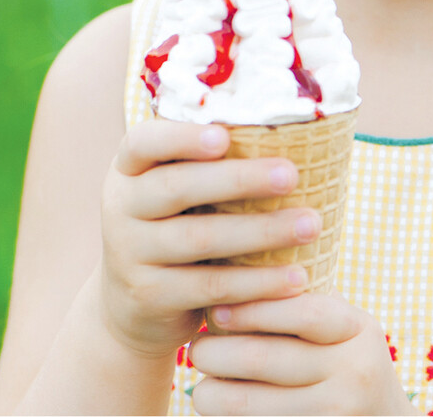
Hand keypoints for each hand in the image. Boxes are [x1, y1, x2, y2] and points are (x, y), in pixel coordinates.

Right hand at [98, 118, 321, 358]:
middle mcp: (121, 206)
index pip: (143, 141)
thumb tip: (293, 127)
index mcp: (129, 168)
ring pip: (199, 238)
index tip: (224, 136)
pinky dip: (256, 282)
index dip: (181, 138)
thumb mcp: (172, 189)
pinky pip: (209, 287)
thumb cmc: (174, 224)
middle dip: (239, 179)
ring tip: (311, 224)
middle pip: (177, 187)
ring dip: (260, 231)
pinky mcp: (150, 296)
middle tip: (291, 174)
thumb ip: (207, 162)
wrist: (130, 305)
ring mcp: (129, 253)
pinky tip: (295, 277)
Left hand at [189, 293, 417, 414]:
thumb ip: (307, 299)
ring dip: (214, 394)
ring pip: (252, 405)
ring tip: (199, 385)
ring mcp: (340, 414)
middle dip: (218, 353)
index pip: (300, 311)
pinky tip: (219, 411)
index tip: (215, 309)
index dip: (253, 309)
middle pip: (265, 358)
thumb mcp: (344, 329)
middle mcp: (355, 373)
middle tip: (195, 348)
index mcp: (358, 331)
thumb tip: (240, 260)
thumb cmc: (349, 365)